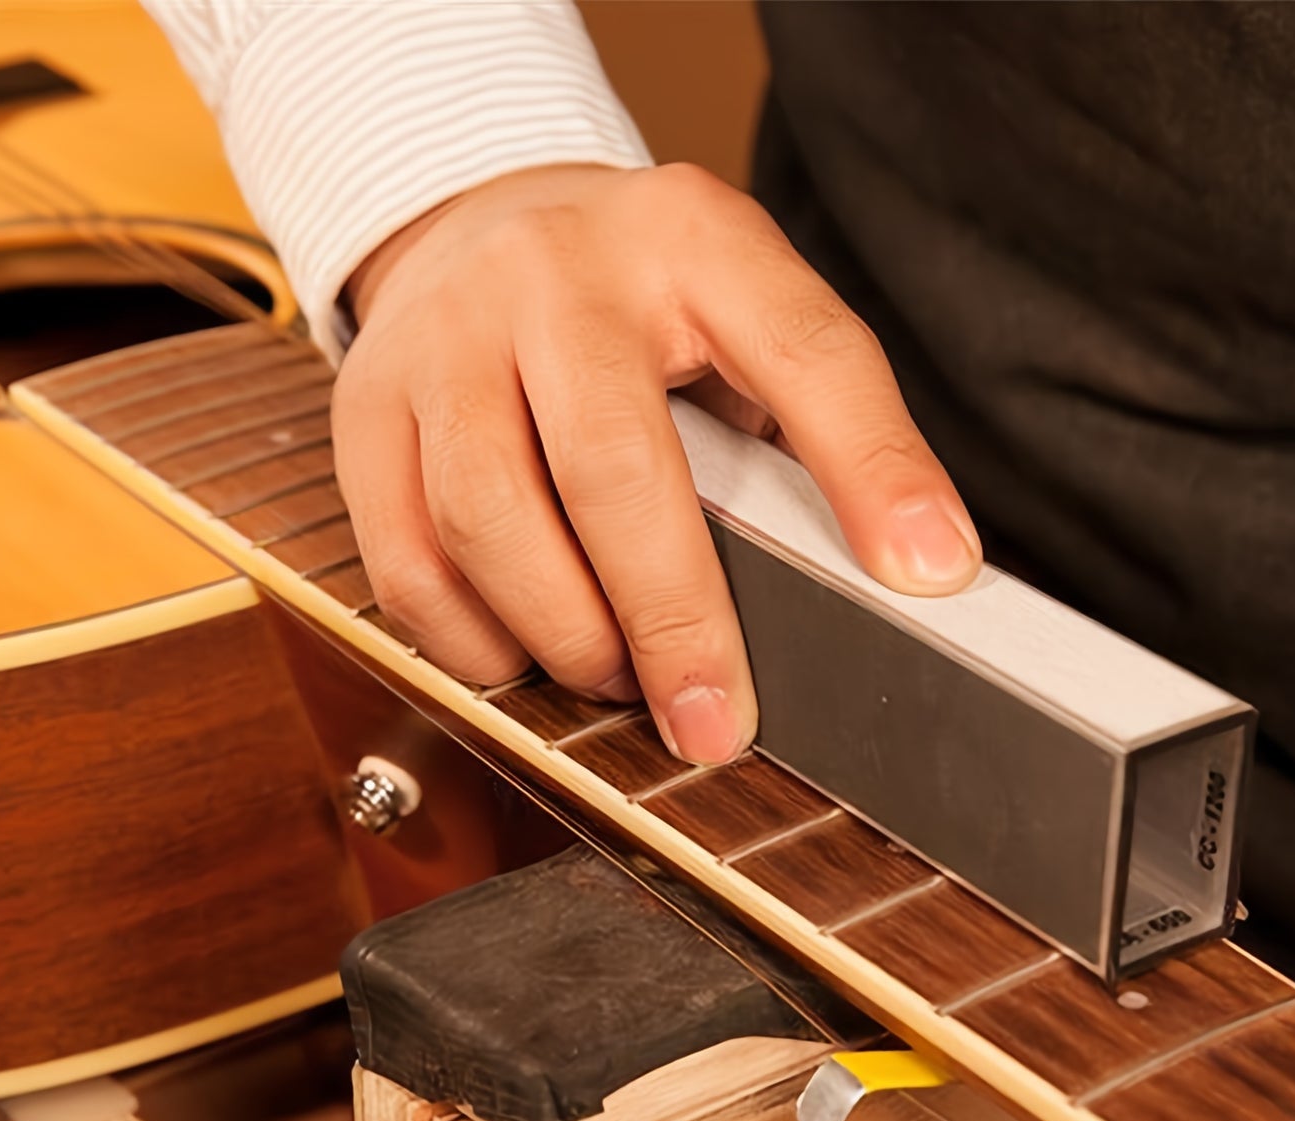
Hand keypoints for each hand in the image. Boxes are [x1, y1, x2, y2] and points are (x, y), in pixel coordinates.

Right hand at [334, 162, 980, 763]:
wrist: (474, 225)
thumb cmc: (633, 304)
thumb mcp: (735, 317)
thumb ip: (790, 426)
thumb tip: (874, 583)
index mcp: (692, 241)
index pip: (806, 352)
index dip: (874, 471)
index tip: (929, 574)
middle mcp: (557, 275)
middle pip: (615, 468)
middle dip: (673, 621)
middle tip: (712, 721)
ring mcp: (446, 338)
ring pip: (490, 522)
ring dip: (566, 637)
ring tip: (615, 676)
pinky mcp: (365, 408)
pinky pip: (407, 562)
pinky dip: (475, 642)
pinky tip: (526, 651)